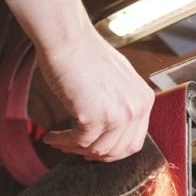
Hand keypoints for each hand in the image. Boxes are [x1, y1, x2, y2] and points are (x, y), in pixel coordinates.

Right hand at [0, 0, 153, 161]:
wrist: (68, 39)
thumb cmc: (86, 54)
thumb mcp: (118, 80)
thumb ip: (121, 104)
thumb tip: (111, 129)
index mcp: (144, 99)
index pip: (135, 141)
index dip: (114, 151)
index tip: (97, 151)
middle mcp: (135, 109)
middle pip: (119, 151)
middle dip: (96, 156)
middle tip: (77, 151)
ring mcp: (117, 114)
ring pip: (98, 150)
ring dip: (75, 149)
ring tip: (60, 142)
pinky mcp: (94, 118)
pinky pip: (79, 142)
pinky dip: (63, 143)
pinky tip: (51, 137)